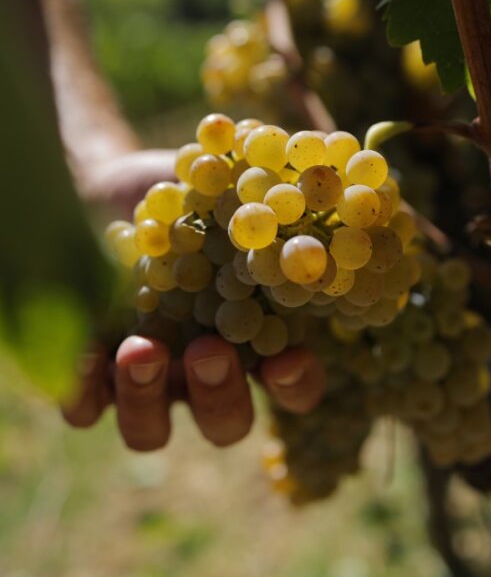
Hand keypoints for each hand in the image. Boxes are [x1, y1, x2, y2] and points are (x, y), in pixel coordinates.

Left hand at [63, 149, 326, 449]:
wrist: (97, 190)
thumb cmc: (174, 192)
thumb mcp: (219, 181)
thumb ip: (262, 183)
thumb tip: (319, 147)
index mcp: (247, 337)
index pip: (289, 383)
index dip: (294, 383)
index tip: (286, 358)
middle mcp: (199, 371)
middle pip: (224, 422)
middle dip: (220, 396)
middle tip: (208, 351)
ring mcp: (142, 381)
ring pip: (150, 430)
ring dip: (149, 399)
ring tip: (142, 347)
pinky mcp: (86, 375)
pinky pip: (85, 406)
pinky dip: (85, 388)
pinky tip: (88, 347)